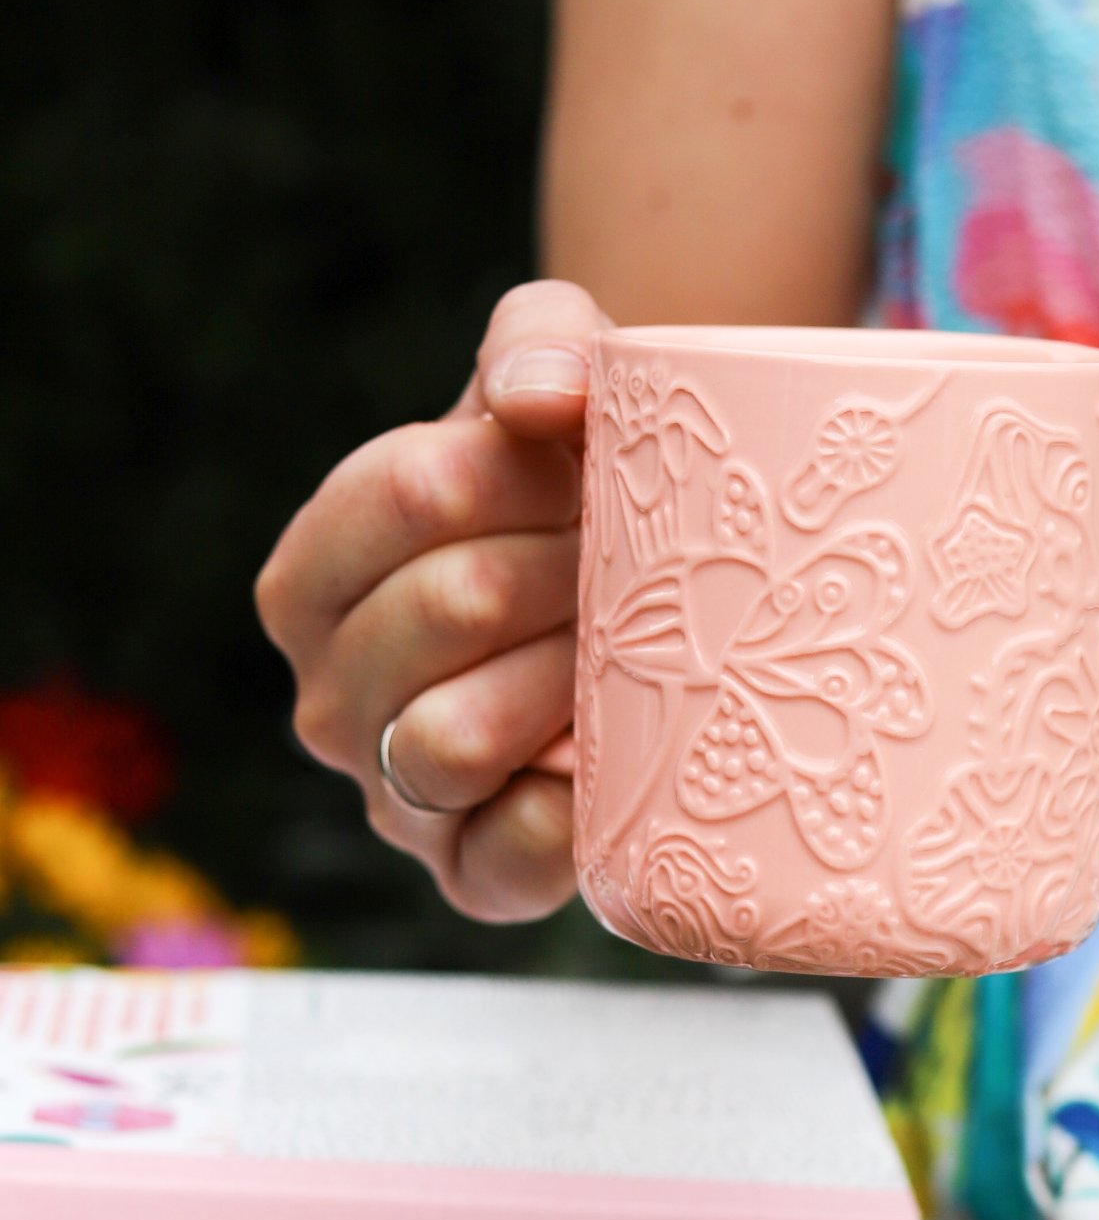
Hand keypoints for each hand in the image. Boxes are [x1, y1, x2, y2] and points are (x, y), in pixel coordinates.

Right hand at [256, 281, 606, 922]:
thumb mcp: (557, 383)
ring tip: (641, 645)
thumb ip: (540, 343)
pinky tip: (617, 765)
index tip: (592, 465)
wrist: (662, 607)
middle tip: (641, 560)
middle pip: (449, 606)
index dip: (525, 469)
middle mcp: (328, 698)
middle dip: (567, 569)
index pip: (408, 493)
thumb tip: (541, 400)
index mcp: (314, 577)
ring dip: (571, 678)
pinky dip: (568, 817)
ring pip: (453, 737)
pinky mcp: (473, 876)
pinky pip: (503, 857)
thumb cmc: (580, 491)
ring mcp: (395, 797)